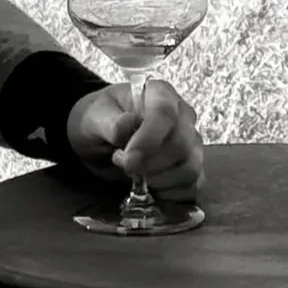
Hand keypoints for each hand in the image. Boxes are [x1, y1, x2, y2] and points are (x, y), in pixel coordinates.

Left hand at [67, 79, 204, 202]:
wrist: (101, 135)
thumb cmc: (100, 119)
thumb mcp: (94, 116)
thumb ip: (108, 122)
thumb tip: (125, 126)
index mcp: (159, 94)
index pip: (165, 114)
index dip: (149, 140)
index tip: (128, 160)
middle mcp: (183, 116)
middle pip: (181, 145)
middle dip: (149, 164)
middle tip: (123, 165)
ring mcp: (191, 142)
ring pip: (191, 168)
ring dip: (160, 180)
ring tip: (135, 174)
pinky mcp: (190, 166)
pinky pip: (193, 186)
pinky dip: (172, 194)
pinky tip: (151, 189)